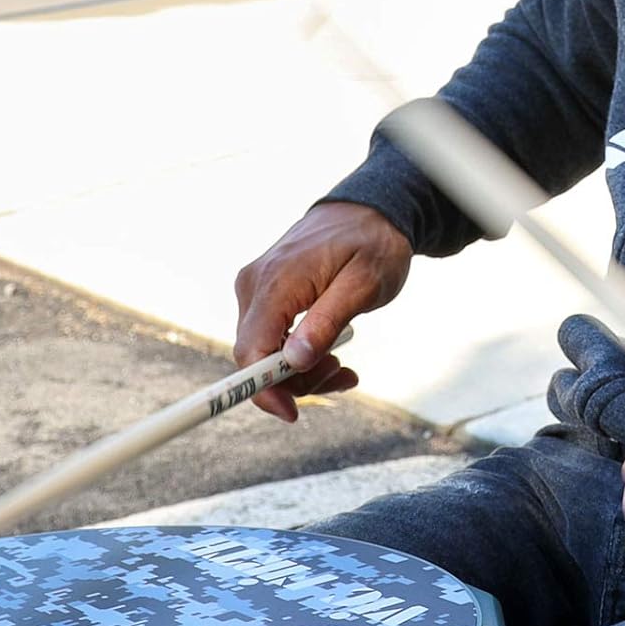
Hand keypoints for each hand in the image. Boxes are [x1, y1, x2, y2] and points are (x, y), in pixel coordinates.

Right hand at [233, 201, 412, 422]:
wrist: (371, 211)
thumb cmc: (372, 244)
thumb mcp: (363, 284)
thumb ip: (326, 322)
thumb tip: (294, 362)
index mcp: (277, 282)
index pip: (251, 350)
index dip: (263, 390)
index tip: (291, 414)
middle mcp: (255, 285)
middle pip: (257, 356)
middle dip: (296, 379)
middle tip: (342, 376)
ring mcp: (257, 288)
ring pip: (265, 351)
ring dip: (302, 369)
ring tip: (343, 367)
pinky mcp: (267, 293)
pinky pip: (273, 336)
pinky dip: (300, 354)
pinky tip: (332, 358)